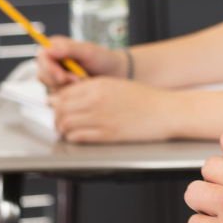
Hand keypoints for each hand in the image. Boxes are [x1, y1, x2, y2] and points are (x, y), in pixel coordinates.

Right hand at [36, 36, 125, 91]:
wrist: (115, 74)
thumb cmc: (103, 59)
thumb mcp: (88, 51)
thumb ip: (69, 49)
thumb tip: (49, 49)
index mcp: (56, 46)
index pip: (42, 57)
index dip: (50, 68)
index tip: (62, 77)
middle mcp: (52, 60)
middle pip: (42, 74)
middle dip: (60, 80)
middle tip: (78, 80)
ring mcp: (55, 75)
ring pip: (49, 86)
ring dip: (66, 87)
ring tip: (83, 82)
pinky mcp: (59, 88)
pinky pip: (57, 95)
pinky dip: (69, 94)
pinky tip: (81, 88)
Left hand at [49, 76, 171, 142]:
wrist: (166, 111)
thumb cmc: (145, 98)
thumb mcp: (117, 85)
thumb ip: (92, 89)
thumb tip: (67, 97)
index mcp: (99, 84)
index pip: (64, 92)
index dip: (56, 102)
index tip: (58, 107)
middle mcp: (96, 99)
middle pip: (60, 109)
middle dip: (56, 117)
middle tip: (60, 121)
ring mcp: (101, 117)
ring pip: (66, 124)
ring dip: (62, 129)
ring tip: (67, 131)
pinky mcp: (106, 134)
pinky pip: (78, 136)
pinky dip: (72, 138)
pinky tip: (77, 137)